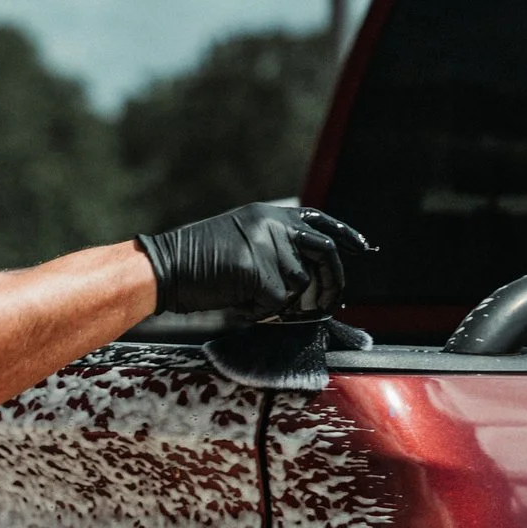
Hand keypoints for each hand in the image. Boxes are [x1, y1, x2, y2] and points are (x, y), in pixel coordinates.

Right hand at [135, 204, 372, 317]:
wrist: (163, 269)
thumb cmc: (197, 263)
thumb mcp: (241, 240)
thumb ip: (275, 249)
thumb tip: (310, 279)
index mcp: (269, 214)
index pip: (320, 221)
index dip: (345, 236)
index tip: (363, 249)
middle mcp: (272, 224)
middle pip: (324, 253)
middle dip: (332, 283)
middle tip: (329, 305)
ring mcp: (266, 245)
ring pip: (299, 286)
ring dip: (281, 302)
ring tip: (248, 298)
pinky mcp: (258, 271)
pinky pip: (277, 304)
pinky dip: (260, 313)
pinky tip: (238, 304)